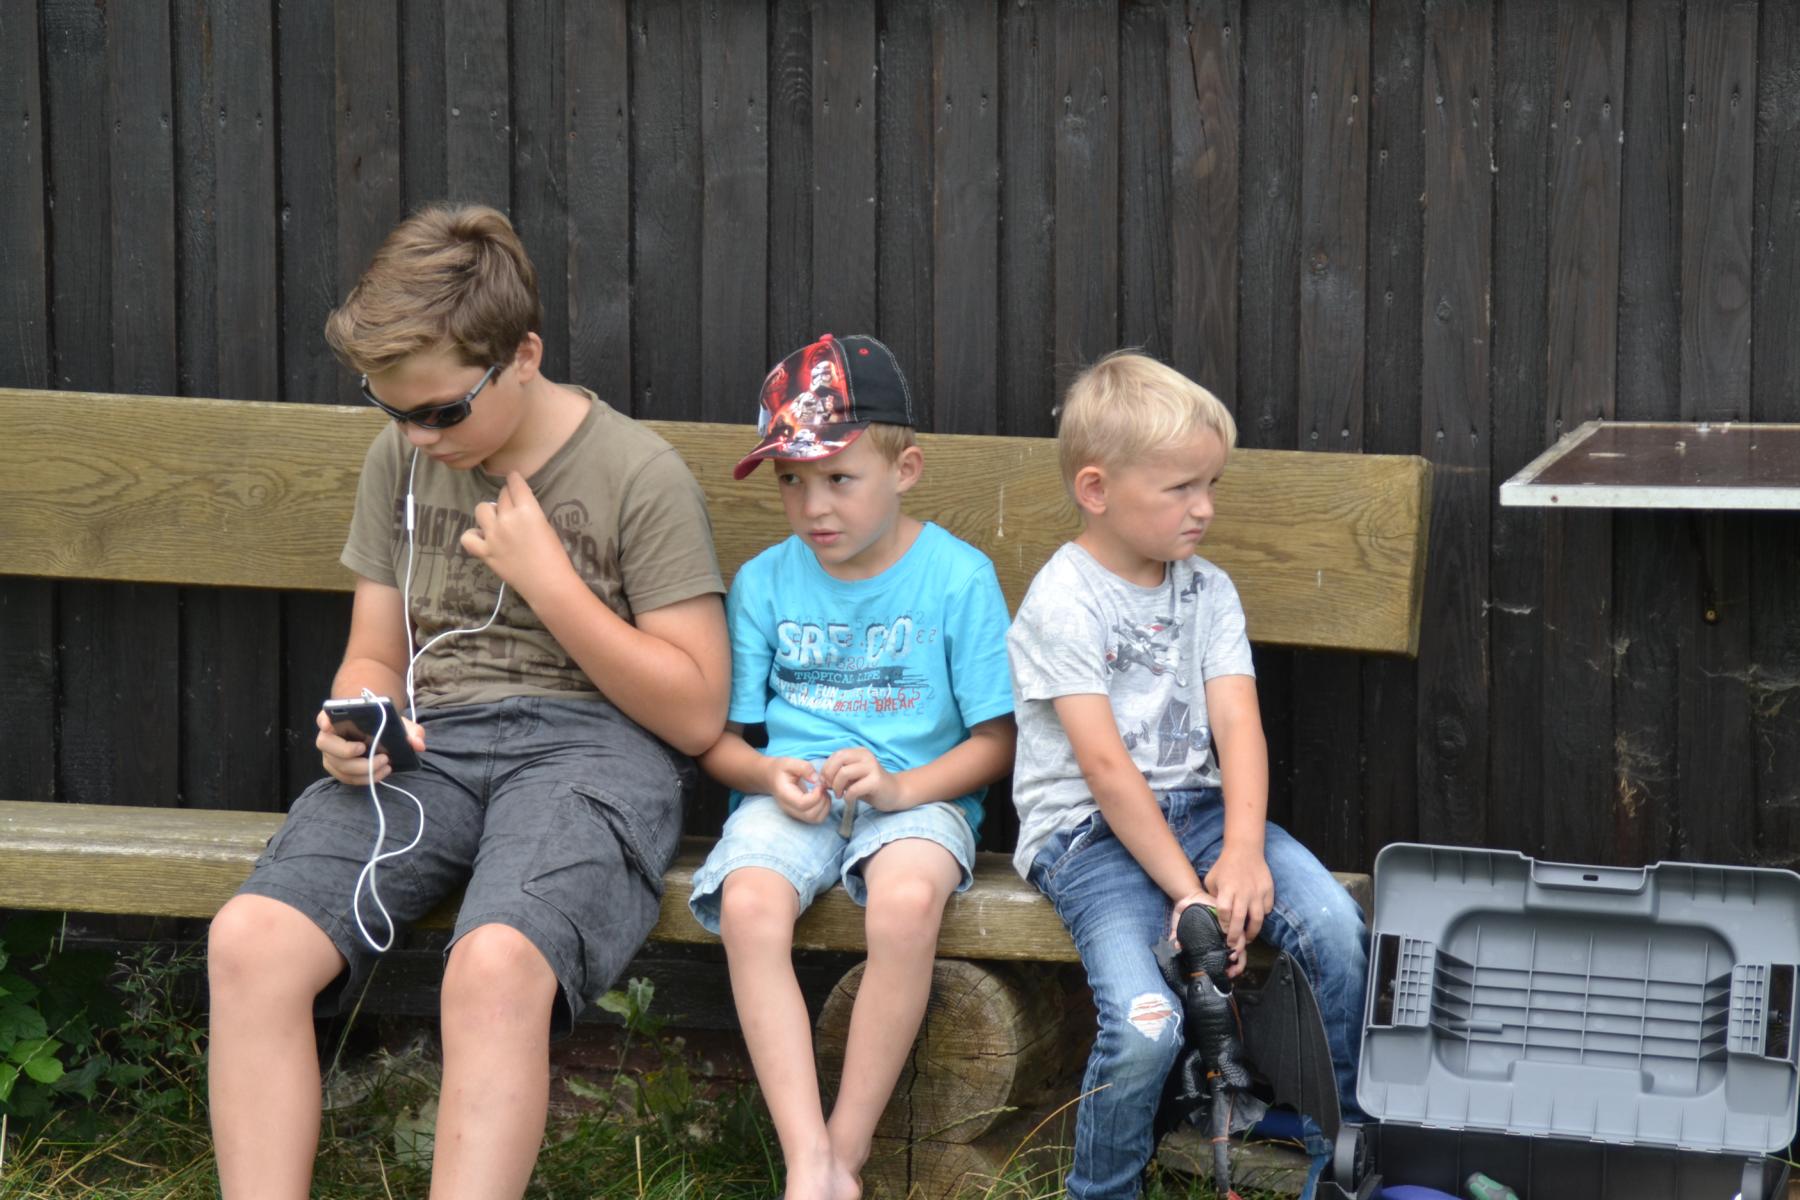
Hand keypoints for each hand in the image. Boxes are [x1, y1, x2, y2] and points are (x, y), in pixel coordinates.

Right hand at [315, 708, 425, 786]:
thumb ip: (412, 731)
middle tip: (364, 748)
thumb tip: (418, 744)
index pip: (324, 716)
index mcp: (340, 718)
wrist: (381, 735)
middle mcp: (330, 736)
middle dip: (344, 750)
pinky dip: (364, 778)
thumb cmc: (385, 726)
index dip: (324, 720)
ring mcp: (332, 755)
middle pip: (325, 744)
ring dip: (361, 768)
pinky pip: (346, 778)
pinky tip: (381, 773)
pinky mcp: (339, 769)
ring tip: (384, 764)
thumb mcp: (401, 724)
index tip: (328, 724)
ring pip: (337, 765)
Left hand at [459, 472, 576, 598]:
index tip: (513, 477)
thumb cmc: (556, 556)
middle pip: (501, 496)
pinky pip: (468, 537)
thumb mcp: (546, 526)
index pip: (515, 484)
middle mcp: (508, 519)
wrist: (549, 583)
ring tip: (496, 520)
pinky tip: (483, 537)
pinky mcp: (485, 552)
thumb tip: (518, 508)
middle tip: (513, 506)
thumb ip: (530, 513)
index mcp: (528, 510)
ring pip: (482, 509)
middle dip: (507, 497)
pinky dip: (473, 535)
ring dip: (490, 511)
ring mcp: (493, 536)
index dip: (514, 478)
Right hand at [767, 756, 827, 822]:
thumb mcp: (790, 763)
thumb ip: (804, 768)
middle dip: (822, 801)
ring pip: (815, 819)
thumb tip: (816, 780)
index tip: (819, 784)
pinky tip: (822, 796)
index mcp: (785, 795)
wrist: (772, 778)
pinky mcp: (801, 814)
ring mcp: (795, 813)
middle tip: (822, 787)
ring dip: (825, 806)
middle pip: (810, 815)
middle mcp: (789, 808)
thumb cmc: (781, 770)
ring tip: (823, 792)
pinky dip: (824, 809)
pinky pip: (817, 818)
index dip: (816, 796)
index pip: (802, 804)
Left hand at [821, 746, 906, 810]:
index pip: (836, 755)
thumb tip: (821, 780)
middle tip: (831, 788)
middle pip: (839, 760)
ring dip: (837, 786)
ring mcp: (872, 767)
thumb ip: (838, 775)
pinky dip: (848, 796)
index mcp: (859, 752)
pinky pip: (854, 788)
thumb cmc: (870, 786)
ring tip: (839, 794)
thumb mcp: (852, 777)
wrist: (894, 793)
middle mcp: (866, 756)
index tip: (826, 782)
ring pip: (844, 773)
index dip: (827, 768)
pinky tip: (849, 799)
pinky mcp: (876, 781)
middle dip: (830, 776)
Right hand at [1170, 885, 1246, 978]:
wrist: (1188, 897)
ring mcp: (1227, 926)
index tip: (1227, 975)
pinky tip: (1230, 941)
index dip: (1232, 968)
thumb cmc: (1186, 915)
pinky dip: (1236, 936)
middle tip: (1231, 971)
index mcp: (1217, 941)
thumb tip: (1174, 946)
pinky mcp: (1227, 917)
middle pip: (1239, 953)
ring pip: (1240, 942)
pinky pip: (1236, 928)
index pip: (1230, 958)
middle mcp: (1225, 936)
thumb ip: (1178, 938)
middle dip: (1238, 965)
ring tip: (1232, 957)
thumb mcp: (1180, 929)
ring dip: (1238, 951)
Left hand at [1202, 847, 1274, 976]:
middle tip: (1234, 947)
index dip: (1224, 926)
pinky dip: (1262, 917)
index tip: (1223, 935)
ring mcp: (1257, 892)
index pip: (1224, 911)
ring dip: (1253, 932)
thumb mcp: (1212, 880)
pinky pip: (1267, 909)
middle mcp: (1243, 891)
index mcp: (1226, 888)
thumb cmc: (1224, 867)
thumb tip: (1212, 916)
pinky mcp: (1268, 890)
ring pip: (1257, 918)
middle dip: (1236, 936)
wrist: (1244, 850)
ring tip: (1248, 939)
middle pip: (1240, 918)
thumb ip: (1213, 897)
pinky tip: (1256, 921)